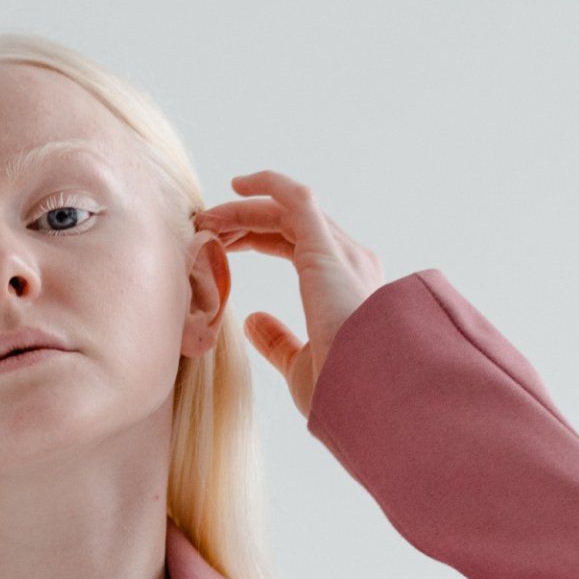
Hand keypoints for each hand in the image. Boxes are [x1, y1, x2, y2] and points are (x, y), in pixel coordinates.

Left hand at [194, 171, 384, 419]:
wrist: (370, 393)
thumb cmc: (343, 390)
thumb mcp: (300, 364)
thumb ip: (278, 340)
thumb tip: (253, 321)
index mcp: (347, 290)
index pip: (299, 247)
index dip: (259, 241)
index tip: (223, 247)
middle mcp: (349, 264)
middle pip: (291, 226)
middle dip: (247, 222)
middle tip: (207, 228)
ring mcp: (341, 253)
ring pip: (288, 212)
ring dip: (246, 210)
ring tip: (209, 218)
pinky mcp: (325, 248)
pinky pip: (296, 199)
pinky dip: (267, 185)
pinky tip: (239, 186)